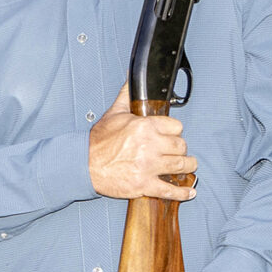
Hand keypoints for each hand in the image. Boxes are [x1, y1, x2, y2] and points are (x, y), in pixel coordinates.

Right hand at [89, 84, 196, 201]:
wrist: (83, 165)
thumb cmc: (97, 142)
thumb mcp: (113, 114)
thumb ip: (126, 95)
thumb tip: (131, 78)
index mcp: (144, 127)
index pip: (176, 127)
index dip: (175, 131)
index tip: (172, 135)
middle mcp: (149, 146)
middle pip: (181, 146)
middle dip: (180, 149)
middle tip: (177, 151)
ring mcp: (148, 167)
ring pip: (181, 165)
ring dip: (188, 166)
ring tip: (188, 166)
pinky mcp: (144, 185)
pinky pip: (169, 190)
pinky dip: (181, 193)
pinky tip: (188, 192)